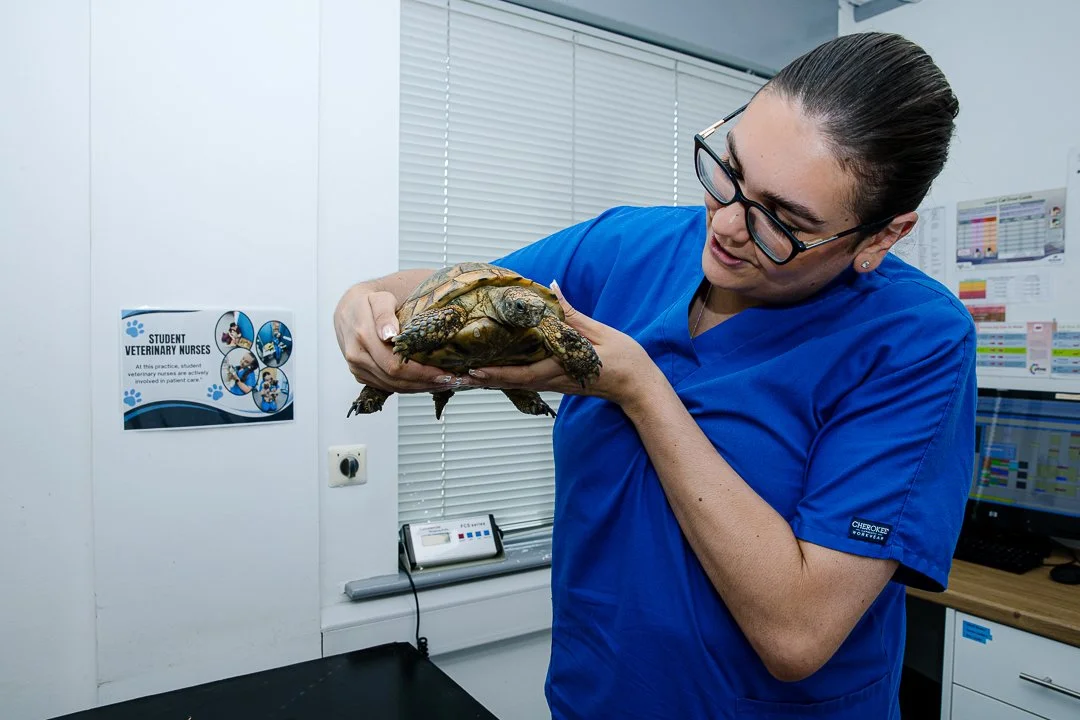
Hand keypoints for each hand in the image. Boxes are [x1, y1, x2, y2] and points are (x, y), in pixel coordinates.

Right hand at [333, 283, 458, 393]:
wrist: (347, 309)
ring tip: (443, 383)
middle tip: (451, 380)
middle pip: (395, 379)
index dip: (422, 373)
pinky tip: (425, 383)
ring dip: (420, 388)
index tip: (444, 372)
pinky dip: (408, 388)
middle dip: (426, 382)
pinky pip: (386, 387)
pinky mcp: (360, 374)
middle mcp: (357, 355)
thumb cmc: (367, 301)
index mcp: (362, 336)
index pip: (395, 364)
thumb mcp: (379, 298)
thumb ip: (384, 314)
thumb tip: (389, 334)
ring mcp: (357, 367)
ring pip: (392, 387)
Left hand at [464, 281, 664, 406]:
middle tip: (456, 372)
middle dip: (485, 378)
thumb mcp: (599, 332)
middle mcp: (554, 379)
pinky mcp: (559, 382)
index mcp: (562, 368)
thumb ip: (571, 313)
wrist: (638, 387)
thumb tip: (551, 288)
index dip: (496, 373)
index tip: (474, 369)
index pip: (523, 374)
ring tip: (468, 371)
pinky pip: (528, 380)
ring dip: (493, 378)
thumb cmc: (624, 361)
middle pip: (512, 382)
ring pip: (518, 383)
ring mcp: (555, 383)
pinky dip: (508, 375)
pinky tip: (496, 368)